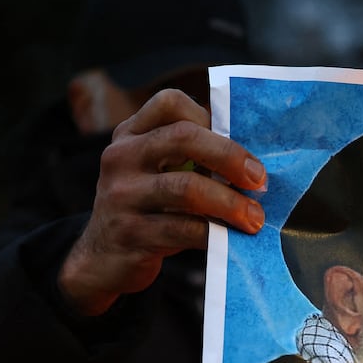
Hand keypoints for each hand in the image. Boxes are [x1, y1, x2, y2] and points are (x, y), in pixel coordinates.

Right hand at [58, 89, 268, 315]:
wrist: (102, 259)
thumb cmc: (147, 211)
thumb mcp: (157, 175)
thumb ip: (191, 159)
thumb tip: (253, 161)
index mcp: (130, 135)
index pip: (170, 103)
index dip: (211, 117)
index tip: (240, 146)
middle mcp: (121, 157)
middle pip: (183, 137)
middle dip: (230, 157)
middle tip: (259, 181)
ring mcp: (121, 195)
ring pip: (187, 188)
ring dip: (230, 203)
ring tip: (254, 219)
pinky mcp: (129, 233)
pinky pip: (183, 229)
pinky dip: (214, 232)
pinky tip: (230, 238)